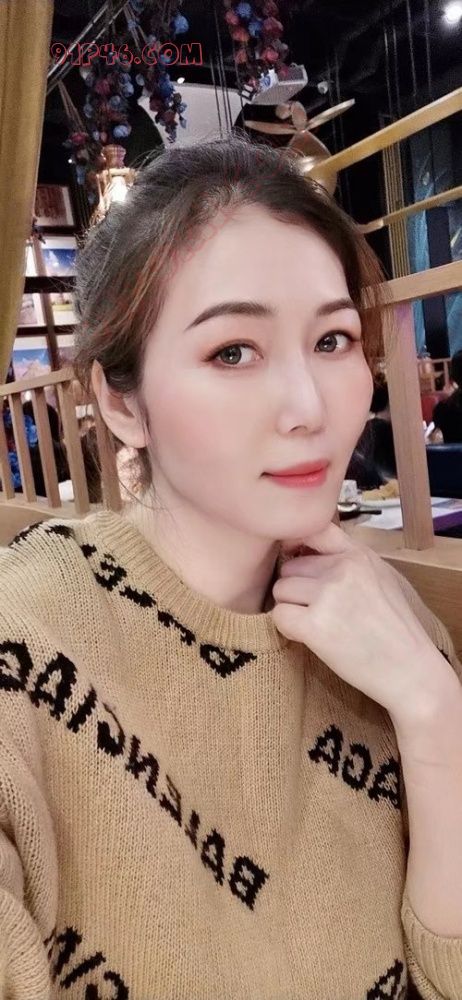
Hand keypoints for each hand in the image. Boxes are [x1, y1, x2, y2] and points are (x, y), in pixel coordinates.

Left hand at [271, 523, 449, 720]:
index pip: (314, 529)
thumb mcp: (382, 578)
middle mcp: (342, 569)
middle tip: (315, 609)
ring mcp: (328, 596)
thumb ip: (349, 561)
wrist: (411, 670)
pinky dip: (288, 628)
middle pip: (290, 567)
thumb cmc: (397, 628)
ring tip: (315, 623)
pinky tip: (308, 637)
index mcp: (359, 555)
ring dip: (290, 607)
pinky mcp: (315, 626)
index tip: (296, 561)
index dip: (296, 543)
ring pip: (281, 590)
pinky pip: (279, 616)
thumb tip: (309, 551)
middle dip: (295, 587)